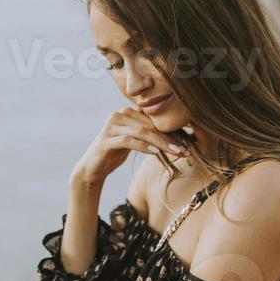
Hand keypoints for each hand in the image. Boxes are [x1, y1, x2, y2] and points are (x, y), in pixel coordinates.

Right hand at [70, 106, 190, 186]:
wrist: (92, 168)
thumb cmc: (115, 154)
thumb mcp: (134, 141)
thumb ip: (148, 133)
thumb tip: (175, 135)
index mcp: (128, 112)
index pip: (154, 120)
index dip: (172, 130)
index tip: (187, 142)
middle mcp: (119, 115)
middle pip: (150, 125)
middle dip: (170, 138)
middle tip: (185, 149)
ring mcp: (111, 126)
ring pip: (142, 132)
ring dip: (161, 142)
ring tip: (176, 152)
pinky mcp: (106, 139)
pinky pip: (129, 140)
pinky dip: (144, 146)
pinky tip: (155, 152)